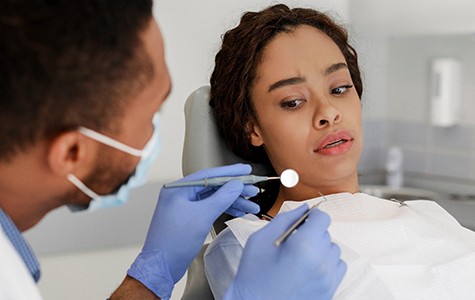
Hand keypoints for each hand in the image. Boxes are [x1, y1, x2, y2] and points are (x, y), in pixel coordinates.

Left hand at [127, 164, 258, 298]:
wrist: (161, 266)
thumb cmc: (173, 242)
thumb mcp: (202, 216)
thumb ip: (221, 198)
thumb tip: (235, 185)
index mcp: (178, 189)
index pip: (209, 175)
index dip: (230, 172)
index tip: (245, 170)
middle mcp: (180, 195)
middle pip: (213, 186)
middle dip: (235, 189)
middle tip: (252, 190)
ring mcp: (184, 207)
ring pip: (214, 198)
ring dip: (233, 201)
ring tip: (251, 205)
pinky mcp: (188, 218)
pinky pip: (210, 208)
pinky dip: (224, 209)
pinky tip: (238, 211)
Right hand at [225, 204, 345, 299]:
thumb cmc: (253, 276)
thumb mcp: (261, 239)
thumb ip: (285, 219)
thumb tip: (303, 209)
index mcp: (304, 246)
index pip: (323, 218)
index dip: (312, 216)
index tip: (303, 220)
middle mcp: (321, 263)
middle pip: (326, 234)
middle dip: (312, 233)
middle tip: (293, 243)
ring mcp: (327, 279)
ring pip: (333, 250)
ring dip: (320, 248)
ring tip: (300, 257)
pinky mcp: (329, 291)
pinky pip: (337, 268)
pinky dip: (326, 263)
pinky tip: (308, 268)